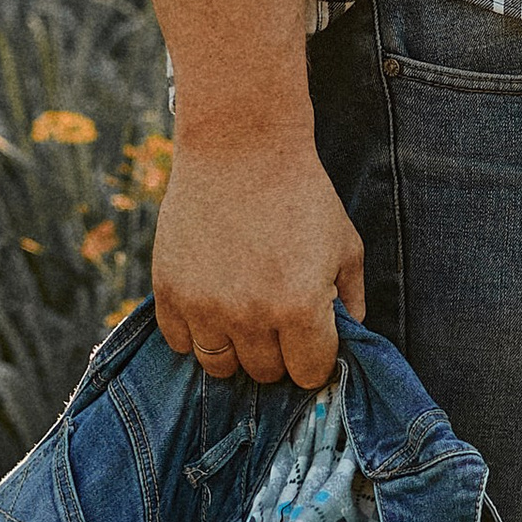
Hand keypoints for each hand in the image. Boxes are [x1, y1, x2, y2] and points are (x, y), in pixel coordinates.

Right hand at [143, 0, 364, 388]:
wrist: (241, 147)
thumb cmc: (303, 195)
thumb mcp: (346, 245)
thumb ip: (352, 300)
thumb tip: (350, 339)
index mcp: (300, 310)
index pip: (309, 374)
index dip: (314, 359)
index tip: (311, 339)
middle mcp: (250, 317)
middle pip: (264, 373)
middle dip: (277, 353)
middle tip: (278, 319)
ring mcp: (204, 307)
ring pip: (219, 367)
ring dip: (235, 349)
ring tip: (243, 316)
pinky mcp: (169, 291)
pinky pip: (178, 341)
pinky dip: (195, 331)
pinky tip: (212, 302)